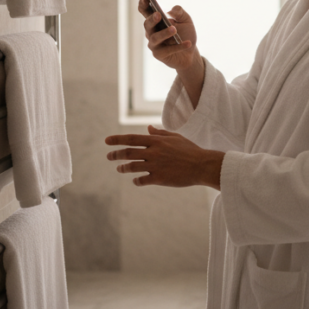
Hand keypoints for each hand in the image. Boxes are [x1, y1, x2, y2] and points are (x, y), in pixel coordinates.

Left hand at [105, 126, 222, 189]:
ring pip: (132, 167)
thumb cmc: (190, 150)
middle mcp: (153, 152)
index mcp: (156, 141)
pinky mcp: (159, 179)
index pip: (131, 138)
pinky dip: (136, 180)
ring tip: (120, 168)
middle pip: (128, 153)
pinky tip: (135, 180)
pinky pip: (142, 180)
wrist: (202, 165)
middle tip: (109, 157)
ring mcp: (155, 166)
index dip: (117, 140)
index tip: (107, 141)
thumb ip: (160, 133)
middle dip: (116, 155)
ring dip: (123, 168)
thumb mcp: (175, 137)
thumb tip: (148, 128)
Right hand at [139, 0, 199, 72]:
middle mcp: (151, 32)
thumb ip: (180, 13)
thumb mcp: (186, 20)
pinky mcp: (159, 55)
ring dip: (164, 33)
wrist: (190, 53)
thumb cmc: (185, 33)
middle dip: (152, 19)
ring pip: (155, 38)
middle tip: (158, 15)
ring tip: (174, 29)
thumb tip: (172, 11)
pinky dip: (178, 47)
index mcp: (155, 20)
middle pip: (147, 24)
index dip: (143, 4)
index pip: (145, 11)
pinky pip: (167, 50)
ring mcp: (153, 44)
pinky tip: (188, 43)